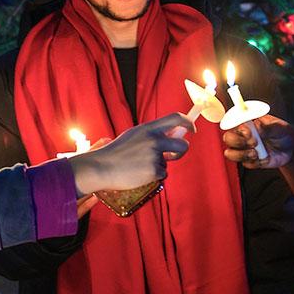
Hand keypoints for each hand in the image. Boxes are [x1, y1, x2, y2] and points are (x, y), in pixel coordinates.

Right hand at [69, 113, 191, 194]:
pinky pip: (162, 174)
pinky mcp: (153, 171)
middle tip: (174, 154)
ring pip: (168, 162)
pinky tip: (139, 174)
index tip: (192, 129)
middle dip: (181, 150)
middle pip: (182, 144)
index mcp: (148, 128)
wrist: (101, 167)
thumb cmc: (116, 152)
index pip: (176, 118)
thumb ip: (151, 134)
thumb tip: (172, 136)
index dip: (188, 123)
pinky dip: (153, 176)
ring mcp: (154, 156)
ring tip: (139, 166)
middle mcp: (154, 140)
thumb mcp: (133, 136)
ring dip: (159, 165)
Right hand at [222, 114, 293, 168]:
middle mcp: (242, 136)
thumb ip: (267, 127)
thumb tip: (257, 127)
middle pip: (228, 138)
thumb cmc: (282, 131)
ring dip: (242, 154)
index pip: (233, 123)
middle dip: (237, 142)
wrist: (291, 147)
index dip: (238, 129)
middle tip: (254, 143)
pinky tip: (265, 158)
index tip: (249, 132)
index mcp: (246, 123)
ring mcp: (245, 149)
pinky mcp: (251, 161)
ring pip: (231, 153)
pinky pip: (246, 164)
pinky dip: (255, 163)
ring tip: (256, 153)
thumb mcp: (278, 126)